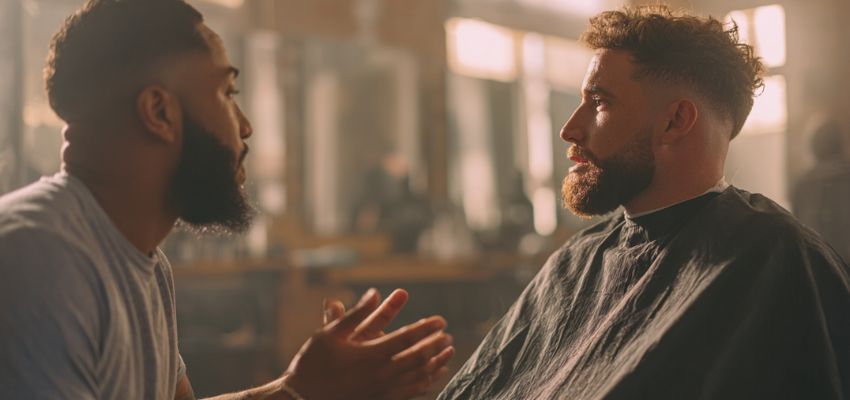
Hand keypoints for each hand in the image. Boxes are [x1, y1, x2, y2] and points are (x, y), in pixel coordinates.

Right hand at [284, 289, 454, 399]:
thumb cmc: (312, 364)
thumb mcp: (330, 334)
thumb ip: (356, 313)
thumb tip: (375, 293)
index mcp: (372, 354)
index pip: (409, 338)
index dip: (428, 329)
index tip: (441, 321)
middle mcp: (382, 374)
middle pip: (420, 357)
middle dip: (437, 345)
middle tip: (447, 336)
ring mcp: (383, 391)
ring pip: (419, 377)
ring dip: (437, 363)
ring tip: (447, 353)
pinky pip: (411, 392)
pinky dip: (426, 382)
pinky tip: (432, 376)